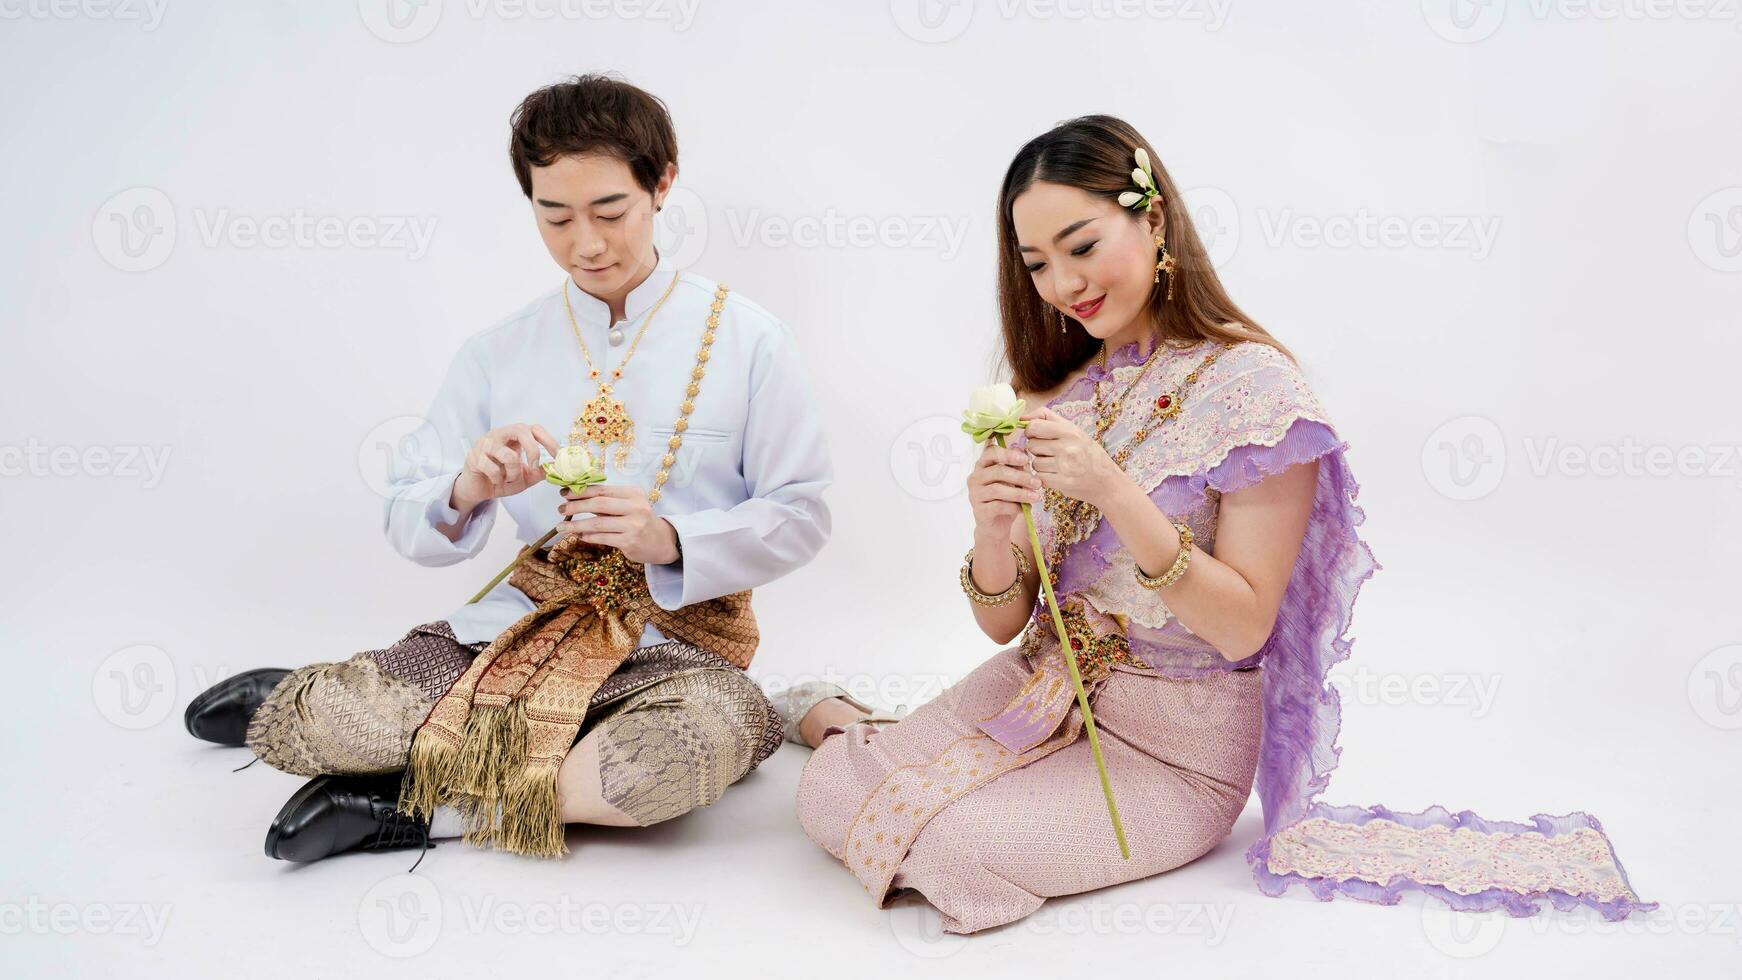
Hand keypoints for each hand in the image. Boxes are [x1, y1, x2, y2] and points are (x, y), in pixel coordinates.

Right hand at [451, 423, 561, 511]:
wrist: (478, 491)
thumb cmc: (502, 479)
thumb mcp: (526, 477)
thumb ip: (540, 471)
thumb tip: (556, 466)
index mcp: (514, 436)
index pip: (535, 428)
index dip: (549, 440)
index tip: (558, 455)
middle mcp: (500, 434)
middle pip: (521, 430)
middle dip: (533, 449)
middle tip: (534, 466)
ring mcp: (485, 443)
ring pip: (508, 455)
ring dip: (513, 473)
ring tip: (508, 479)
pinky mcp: (474, 456)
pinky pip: (493, 469)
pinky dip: (498, 479)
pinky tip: (495, 481)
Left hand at [555, 484, 680, 564]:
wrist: (662, 541)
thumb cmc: (640, 520)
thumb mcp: (628, 506)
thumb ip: (606, 502)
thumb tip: (574, 498)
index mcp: (634, 494)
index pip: (602, 490)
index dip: (581, 491)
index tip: (564, 494)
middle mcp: (636, 507)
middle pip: (599, 504)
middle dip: (575, 506)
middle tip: (560, 510)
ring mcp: (634, 525)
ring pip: (598, 523)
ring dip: (576, 525)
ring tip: (561, 527)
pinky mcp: (630, 542)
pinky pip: (603, 538)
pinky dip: (588, 536)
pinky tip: (579, 535)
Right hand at [967, 440, 1040, 540]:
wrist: (997, 526)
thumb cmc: (1006, 499)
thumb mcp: (1014, 482)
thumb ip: (1018, 469)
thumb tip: (1026, 458)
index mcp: (983, 466)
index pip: (990, 452)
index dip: (1008, 454)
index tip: (1025, 459)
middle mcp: (975, 478)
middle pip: (997, 471)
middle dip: (1020, 477)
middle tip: (1038, 483)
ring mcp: (975, 495)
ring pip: (997, 489)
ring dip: (1020, 493)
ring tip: (1035, 497)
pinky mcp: (979, 511)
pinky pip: (997, 506)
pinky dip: (1014, 507)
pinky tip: (1024, 509)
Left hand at [1020, 405, 1119, 507]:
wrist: (1106, 481)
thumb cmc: (1087, 452)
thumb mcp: (1073, 430)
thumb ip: (1047, 418)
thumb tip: (1021, 418)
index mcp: (1069, 431)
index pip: (1033, 426)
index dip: (1030, 431)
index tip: (1037, 435)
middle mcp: (1067, 447)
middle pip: (1031, 445)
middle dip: (1036, 448)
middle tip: (1049, 451)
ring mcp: (1064, 466)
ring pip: (1034, 462)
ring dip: (1040, 464)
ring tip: (1055, 464)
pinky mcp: (1061, 482)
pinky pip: (1039, 476)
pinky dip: (1044, 476)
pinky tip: (1056, 474)